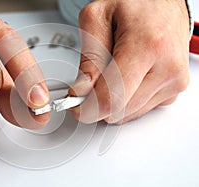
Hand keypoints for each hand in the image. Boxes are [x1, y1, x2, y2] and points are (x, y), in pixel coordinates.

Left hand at [69, 0, 189, 123]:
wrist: (163, 5)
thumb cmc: (134, 6)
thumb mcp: (97, 18)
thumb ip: (89, 57)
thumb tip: (81, 90)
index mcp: (147, 45)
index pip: (112, 96)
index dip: (88, 108)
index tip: (75, 106)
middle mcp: (167, 67)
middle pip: (118, 109)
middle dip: (96, 103)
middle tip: (89, 84)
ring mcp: (173, 82)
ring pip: (126, 114)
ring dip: (112, 100)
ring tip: (113, 71)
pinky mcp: (173, 91)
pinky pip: (138, 110)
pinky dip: (125, 100)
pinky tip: (127, 78)